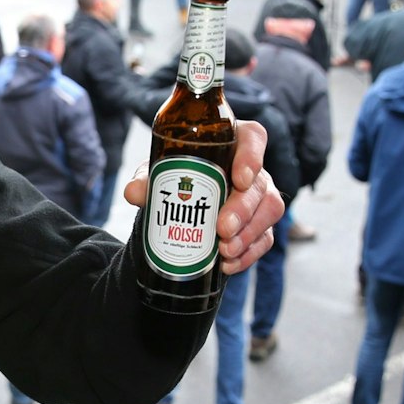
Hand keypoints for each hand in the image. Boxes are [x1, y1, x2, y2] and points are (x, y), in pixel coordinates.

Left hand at [124, 123, 283, 274]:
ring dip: (249, 234)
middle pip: (261, 185)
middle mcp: (252, 170)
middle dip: (244, 209)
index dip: (252, 157)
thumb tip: (134, 193)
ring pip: (269, 212)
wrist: (179, 206)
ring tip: (224, 250)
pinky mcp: (260, 226)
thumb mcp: (158, 174)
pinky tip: (228, 264)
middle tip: (222, 227)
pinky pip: (264, 240)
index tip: (240, 178)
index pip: (253, 139)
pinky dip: (248, 254)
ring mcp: (260, 199)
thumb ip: (147, 180)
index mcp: (232, 144)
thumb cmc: (174, 178)